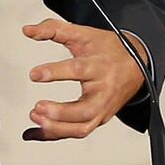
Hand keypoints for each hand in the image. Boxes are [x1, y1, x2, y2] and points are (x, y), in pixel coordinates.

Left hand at [21, 18, 146, 140]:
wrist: (136, 65)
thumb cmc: (108, 50)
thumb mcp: (83, 34)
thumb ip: (53, 29)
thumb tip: (28, 31)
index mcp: (99, 66)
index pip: (78, 70)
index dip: (55, 72)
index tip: (34, 74)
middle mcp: (104, 91)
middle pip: (85, 109)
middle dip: (60, 112)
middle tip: (37, 107)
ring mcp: (103, 109)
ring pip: (83, 127)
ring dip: (57, 128)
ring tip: (35, 118)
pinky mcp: (99, 119)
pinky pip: (77, 132)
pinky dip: (55, 135)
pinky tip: (34, 132)